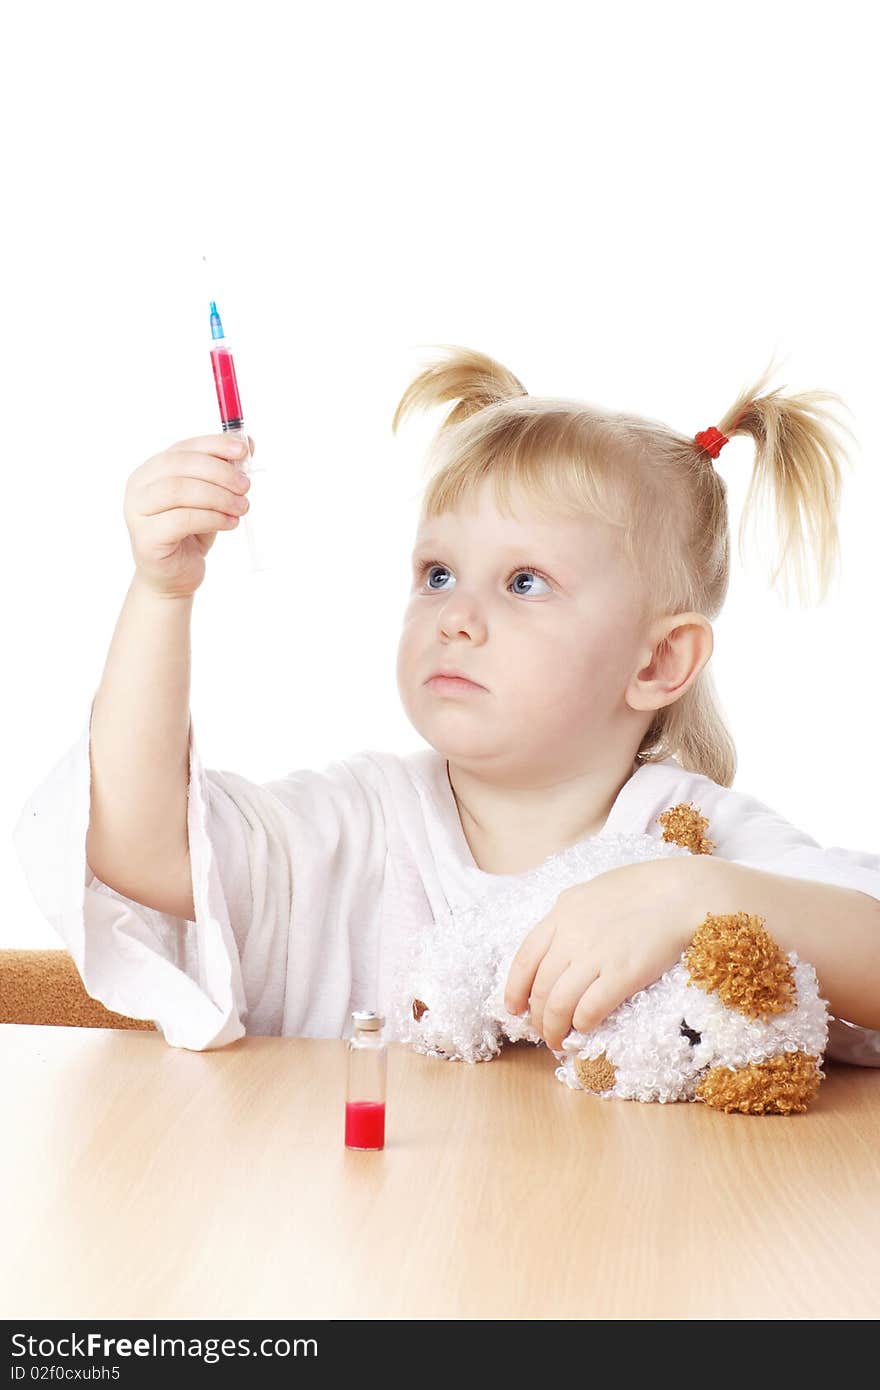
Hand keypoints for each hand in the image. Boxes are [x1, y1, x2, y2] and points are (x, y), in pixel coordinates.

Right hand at [124, 432, 254, 599]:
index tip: (243, 450)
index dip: (214, 445)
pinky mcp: (146, 538)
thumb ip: (223, 470)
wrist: (174, 576)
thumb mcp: (211, 497)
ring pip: (180, 490)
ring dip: (218, 496)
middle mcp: (139, 487)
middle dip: (219, 472)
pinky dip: (212, 518)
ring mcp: (138, 512)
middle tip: (245, 486)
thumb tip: (246, 442)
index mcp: (152, 470)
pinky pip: (181, 519)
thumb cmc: (191, 533)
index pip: (183, 448)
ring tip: (241, 507)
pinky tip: (229, 523)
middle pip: (180, 465)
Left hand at [503, 857, 714, 1050]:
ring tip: (559, 1041)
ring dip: (555, 1028)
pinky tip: (585, 1028)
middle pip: (541, 987)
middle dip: (537, 1017)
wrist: (681, 893)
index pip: (525, 958)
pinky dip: (582, 1024)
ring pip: (559, 1004)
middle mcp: (571, 936)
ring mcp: (595, 956)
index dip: (515, 988)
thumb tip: (558, 935)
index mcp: (561, 914)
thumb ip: (571, 914)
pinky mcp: (622, 975)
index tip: (513, 1008)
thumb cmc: (643, 888)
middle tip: (542, 1032)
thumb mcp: (593, 892)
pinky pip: (590, 1009)